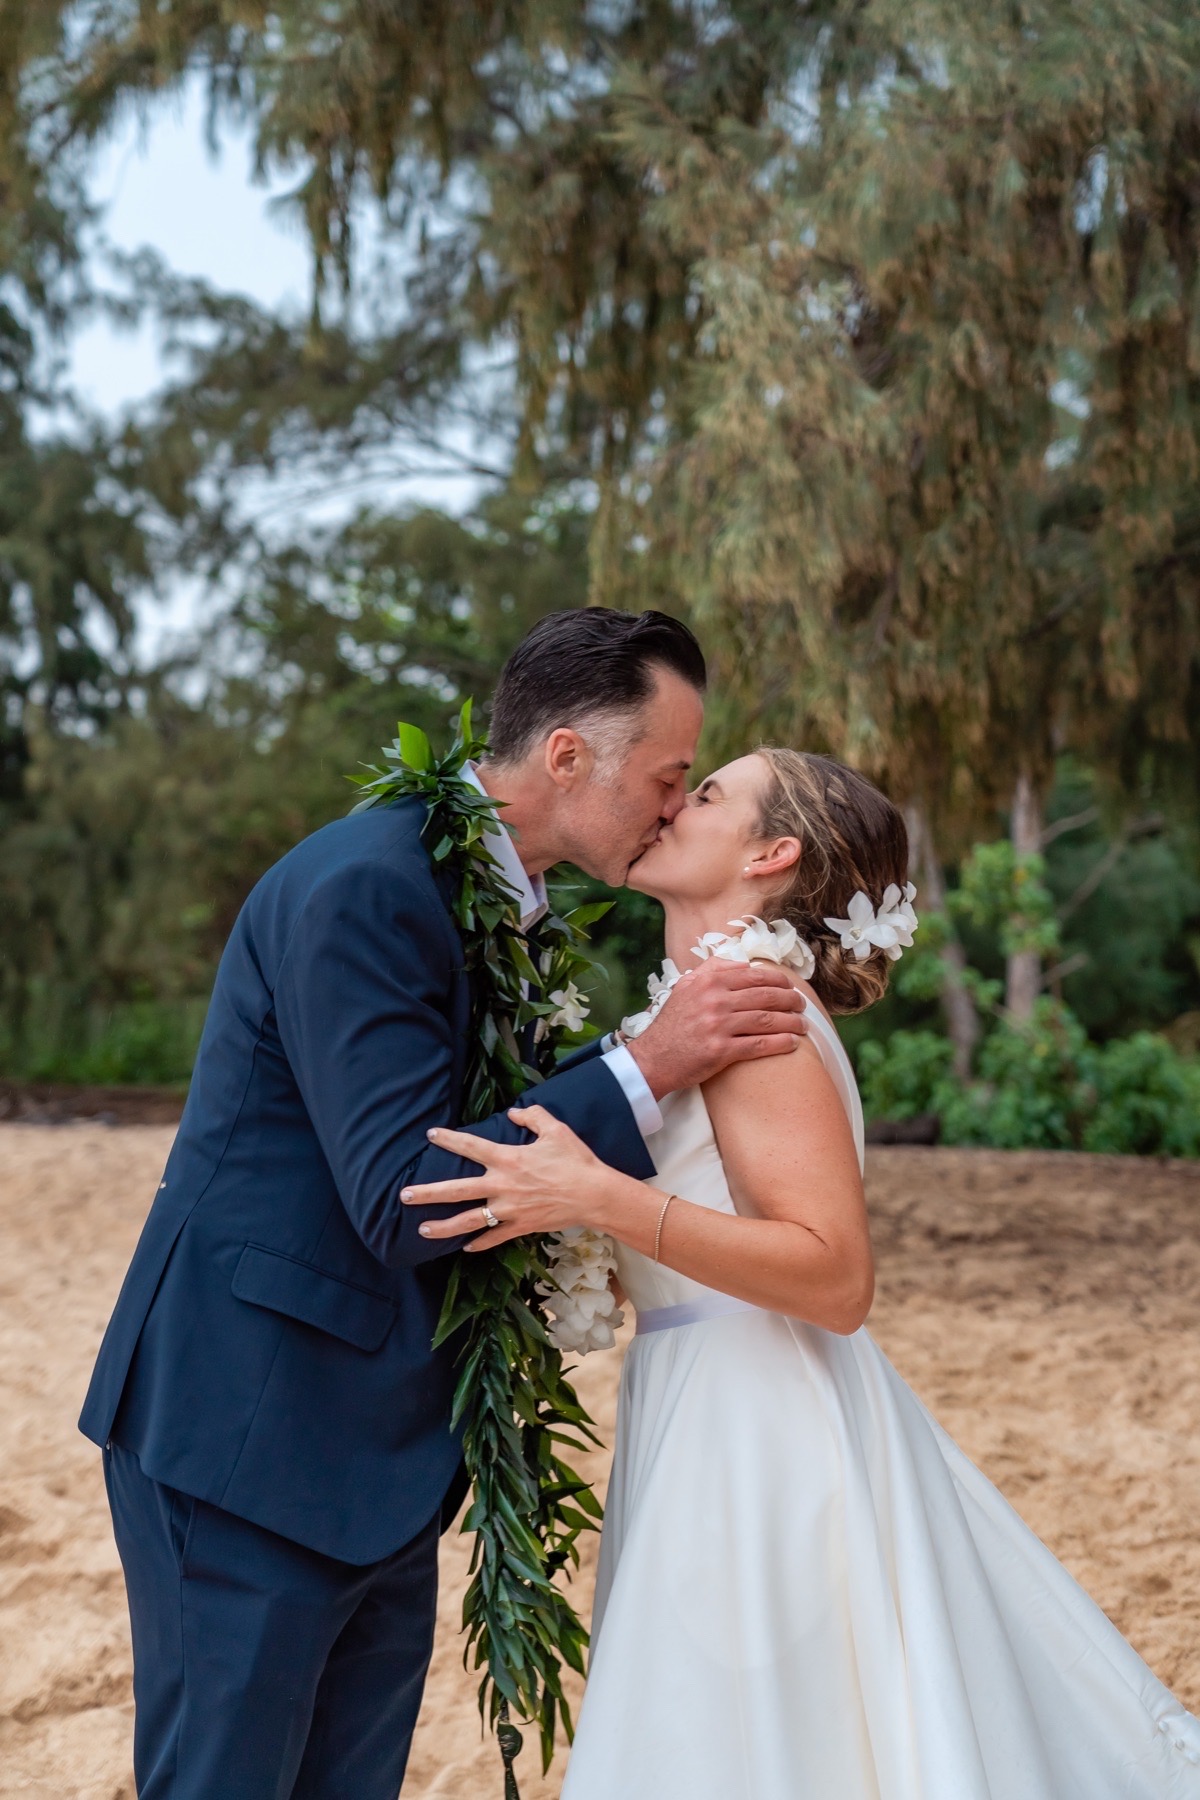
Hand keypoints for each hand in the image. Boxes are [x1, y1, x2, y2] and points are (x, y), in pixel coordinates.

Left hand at [400, 1105, 614, 1250]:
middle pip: (457, 1190)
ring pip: (469, 1220)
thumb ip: (531, 1117)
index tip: (431, 1135)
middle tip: (404, 1196)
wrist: (594, 1194)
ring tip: (422, 1229)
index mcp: (508, 1159)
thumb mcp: (555, 1129)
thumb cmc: (575, 1160)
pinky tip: (466, 1248)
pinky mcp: (520, 1227)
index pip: (471, 1147)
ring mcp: (509, 1210)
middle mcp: (502, 1185)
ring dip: (443, 1227)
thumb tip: (513, 1113)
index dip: (449, 1139)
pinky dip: (480, 1243)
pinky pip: (495, 1237)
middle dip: (428, 1193)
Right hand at [627, 958, 807, 1098]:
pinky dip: (780, 1042)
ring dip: (791, 1022)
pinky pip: (759, 1044)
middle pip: (764, 996)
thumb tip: (742, 963)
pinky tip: (793, 1043)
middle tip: (802, 1005)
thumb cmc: (672, 1024)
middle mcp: (714, 1000)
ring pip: (766, 1019)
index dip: (778, 980)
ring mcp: (718, 1025)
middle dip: (790, 1000)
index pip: (753, 975)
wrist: (653, 1059)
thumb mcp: (685, 987)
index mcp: (707, 981)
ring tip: (803, 1025)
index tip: (790, 986)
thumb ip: (711, 970)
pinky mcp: (721, 1050)